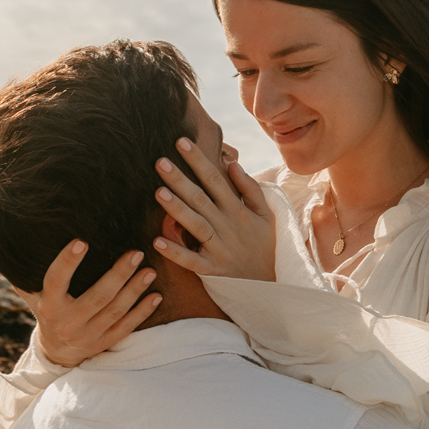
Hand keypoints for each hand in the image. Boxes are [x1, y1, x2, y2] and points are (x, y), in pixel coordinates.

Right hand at [17, 243, 162, 367]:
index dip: (67, 262)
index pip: (56, 281)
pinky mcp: (105, 343)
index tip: (81, 241)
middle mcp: (68, 322)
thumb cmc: (46, 312)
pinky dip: (143, 312)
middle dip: (118, 274)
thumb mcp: (30, 295)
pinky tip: (156, 296)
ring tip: (150, 271)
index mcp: (49, 306)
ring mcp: (89, 335)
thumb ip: (16, 271)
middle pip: (97, 297)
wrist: (57, 354)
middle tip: (136, 252)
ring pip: (115, 311)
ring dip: (135, 291)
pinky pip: (127, 327)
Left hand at [152, 136, 276, 281]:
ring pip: (195, 225)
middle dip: (181, 179)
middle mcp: (228, 227)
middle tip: (160, 161)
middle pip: (201, 199)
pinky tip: (157, 241)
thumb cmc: (265, 246)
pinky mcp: (211, 270)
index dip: (199, 161)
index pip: (216, 180)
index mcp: (239, 211)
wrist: (271, 286)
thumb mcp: (268, 215)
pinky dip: (175, 252)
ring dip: (177, 209)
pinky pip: (191, 260)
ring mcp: (219, 248)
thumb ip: (251, 189)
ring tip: (158, 192)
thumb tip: (233, 165)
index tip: (181, 142)